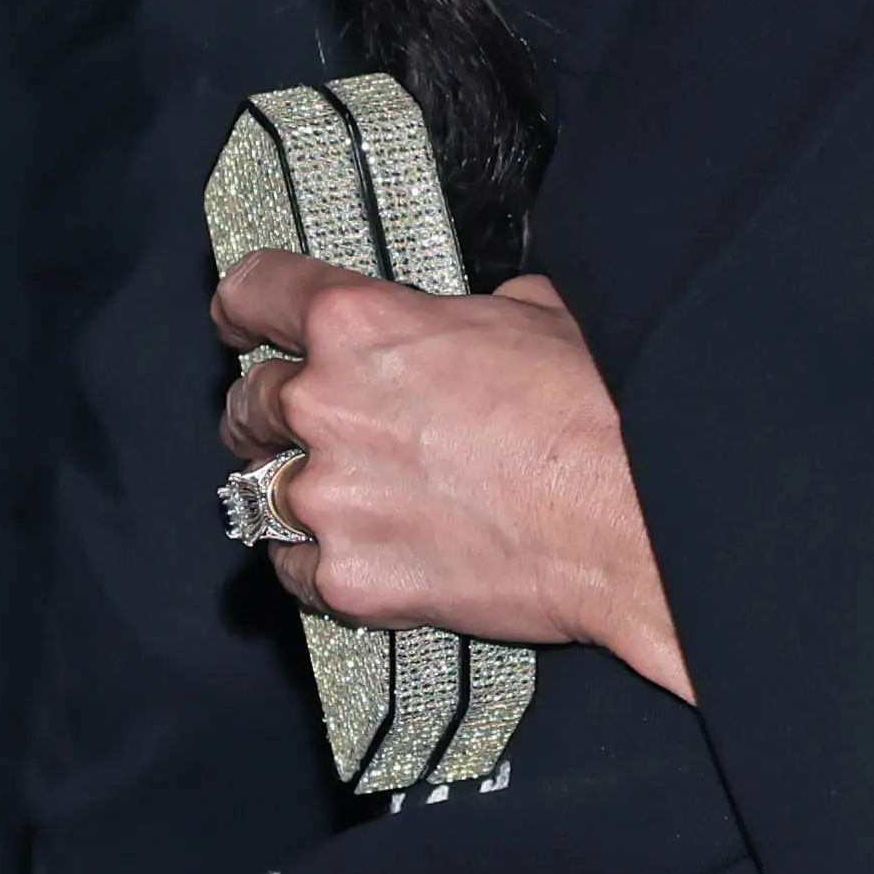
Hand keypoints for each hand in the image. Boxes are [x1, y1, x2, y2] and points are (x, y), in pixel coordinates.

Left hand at [210, 253, 693, 699]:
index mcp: (361, 326)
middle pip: (249, 402)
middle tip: (326, 431)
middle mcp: (326, 406)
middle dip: (278, 415)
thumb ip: (462, 313)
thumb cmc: (597, 416)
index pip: (254, 294)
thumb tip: (462, 322)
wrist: (632, 521)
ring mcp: (329, 499)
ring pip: (260, 491)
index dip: (243, 308)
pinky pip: (292, 570)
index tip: (242, 323)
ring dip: (298, 492)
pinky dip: (321, 564)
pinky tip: (371, 553)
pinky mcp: (347, 579)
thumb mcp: (534, 314)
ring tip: (353, 501)